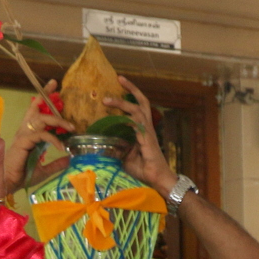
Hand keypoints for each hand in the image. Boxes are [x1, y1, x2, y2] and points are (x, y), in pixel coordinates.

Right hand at [0, 79, 71, 198]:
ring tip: (72, 127)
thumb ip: (56, 163)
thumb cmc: (23, 175)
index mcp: (30, 134)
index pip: (37, 113)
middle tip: (60, 89)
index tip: (55, 87)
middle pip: (37, 110)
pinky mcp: (23, 142)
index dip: (44, 99)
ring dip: (58, 120)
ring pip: (41, 119)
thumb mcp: (45, 169)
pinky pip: (40, 135)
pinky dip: (53, 139)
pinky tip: (62, 147)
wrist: (8, 184)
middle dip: (48, 98)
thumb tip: (70, 158)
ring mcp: (23, 135)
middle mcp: (25, 131)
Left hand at [103, 77, 176, 193]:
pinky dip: (126, 117)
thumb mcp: (125, 156)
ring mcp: (147, 132)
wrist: (158, 180)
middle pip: (142, 102)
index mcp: (142, 130)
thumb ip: (116, 146)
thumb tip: (101, 143)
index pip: (137, 108)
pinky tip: (116, 116)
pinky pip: (137, 123)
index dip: (128, 96)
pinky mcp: (147, 139)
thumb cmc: (144, 170)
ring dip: (122, 103)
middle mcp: (146, 127)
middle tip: (119, 78)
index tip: (118, 85)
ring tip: (106, 99)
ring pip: (137, 110)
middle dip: (132, 89)